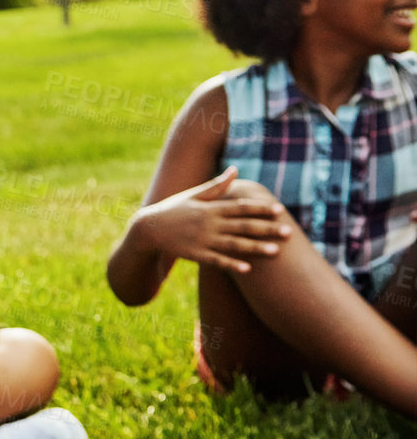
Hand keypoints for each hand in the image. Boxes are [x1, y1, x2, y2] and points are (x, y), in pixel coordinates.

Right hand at [135, 167, 291, 274]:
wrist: (149, 228)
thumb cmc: (174, 209)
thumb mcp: (194, 194)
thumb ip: (217, 185)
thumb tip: (235, 169)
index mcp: (210, 208)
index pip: (240, 207)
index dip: (260, 208)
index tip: (279, 210)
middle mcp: (209, 224)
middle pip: (243, 226)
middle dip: (266, 229)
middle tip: (288, 232)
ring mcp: (202, 240)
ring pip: (234, 244)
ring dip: (255, 248)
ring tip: (276, 251)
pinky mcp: (195, 254)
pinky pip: (216, 261)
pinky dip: (231, 265)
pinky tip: (247, 269)